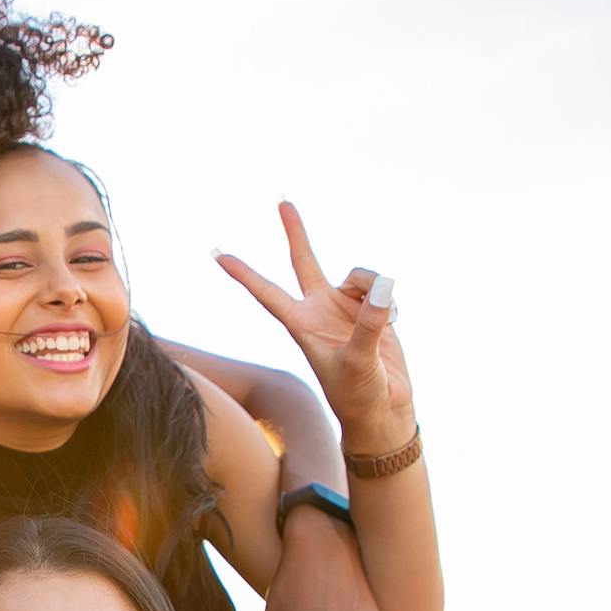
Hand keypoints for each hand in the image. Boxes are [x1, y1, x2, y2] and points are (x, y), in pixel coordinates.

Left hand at [213, 201, 415, 453]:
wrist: (383, 409)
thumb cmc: (359, 394)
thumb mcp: (360, 362)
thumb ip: (370, 324)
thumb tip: (382, 287)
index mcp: (301, 324)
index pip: (266, 292)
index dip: (242, 273)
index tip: (217, 254)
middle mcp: (319, 310)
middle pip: (303, 261)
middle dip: (295, 232)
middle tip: (281, 200)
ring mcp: (344, 308)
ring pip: (359, 275)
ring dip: (373, 288)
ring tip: (383, 320)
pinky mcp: (370, 310)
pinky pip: (381, 288)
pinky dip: (390, 301)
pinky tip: (393, 322)